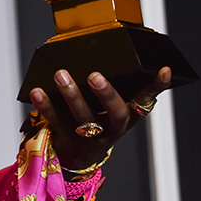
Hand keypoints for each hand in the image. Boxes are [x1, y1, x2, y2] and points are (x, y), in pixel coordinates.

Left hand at [29, 66, 171, 170]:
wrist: (81, 153)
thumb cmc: (99, 117)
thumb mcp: (113, 105)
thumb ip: (116, 84)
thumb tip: (108, 48)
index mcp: (129, 115)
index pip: (147, 100)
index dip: (157, 86)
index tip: (164, 69)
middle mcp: (114, 126)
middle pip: (114, 112)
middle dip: (106, 93)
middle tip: (95, 75)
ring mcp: (92, 134)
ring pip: (83, 117)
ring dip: (71, 95)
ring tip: (60, 74)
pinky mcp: (68, 137)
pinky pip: (56, 121)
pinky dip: (45, 105)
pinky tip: (37, 91)